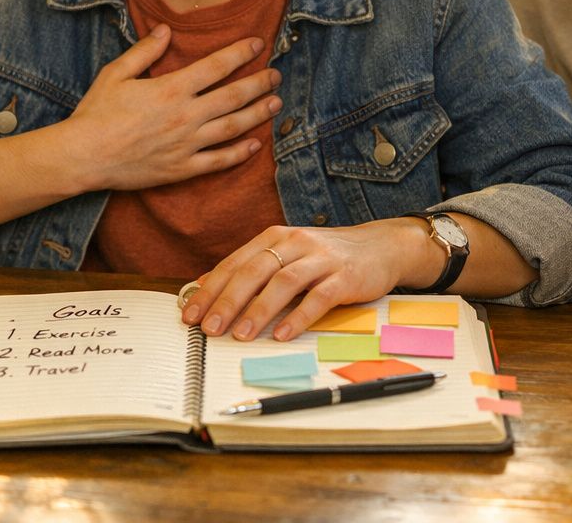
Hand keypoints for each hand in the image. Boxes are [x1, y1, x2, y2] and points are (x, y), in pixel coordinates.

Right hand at [66, 24, 281, 191]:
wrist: (84, 156)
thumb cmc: (96, 112)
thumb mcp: (116, 73)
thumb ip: (144, 51)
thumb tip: (166, 30)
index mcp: (171, 89)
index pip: (216, 67)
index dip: (240, 54)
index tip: (258, 44)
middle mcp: (185, 116)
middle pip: (233, 96)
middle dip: (258, 83)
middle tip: (276, 75)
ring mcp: (186, 144)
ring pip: (233, 128)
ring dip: (257, 114)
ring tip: (275, 103)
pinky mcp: (181, 169)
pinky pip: (218, 161)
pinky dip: (239, 153)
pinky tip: (255, 145)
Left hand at [181, 219, 423, 341]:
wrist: (381, 246)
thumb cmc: (327, 256)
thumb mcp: (288, 254)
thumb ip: (252, 268)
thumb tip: (207, 286)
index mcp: (276, 237)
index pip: (236, 263)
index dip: (211, 288)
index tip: (190, 314)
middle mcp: (296, 243)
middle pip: (255, 271)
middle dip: (228, 300)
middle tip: (209, 328)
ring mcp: (321, 258)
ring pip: (283, 282)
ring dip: (259, 310)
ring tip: (240, 335)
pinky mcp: (345, 276)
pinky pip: (319, 297)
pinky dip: (298, 316)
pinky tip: (282, 334)